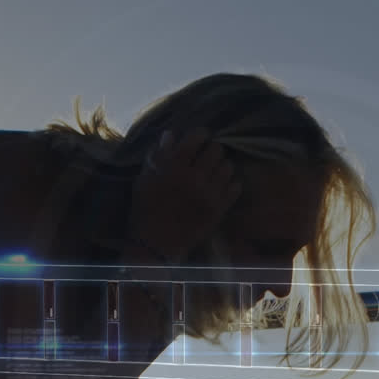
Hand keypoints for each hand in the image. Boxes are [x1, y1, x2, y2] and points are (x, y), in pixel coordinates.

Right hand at [129, 128, 242, 263]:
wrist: (155, 244)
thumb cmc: (146, 209)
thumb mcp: (144, 179)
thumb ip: (157, 156)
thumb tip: (171, 135)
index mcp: (174, 168)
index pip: (196, 139)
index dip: (200, 134)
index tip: (200, 137)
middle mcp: (194, 178)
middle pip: (216, 150)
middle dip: (212, 149)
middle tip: (207, 155)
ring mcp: (209, 195)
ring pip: (228, 167)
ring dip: (221, 165)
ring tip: (214, 171)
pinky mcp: (219, 210)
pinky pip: (235, 187)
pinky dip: (230, 183)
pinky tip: (220, 185)